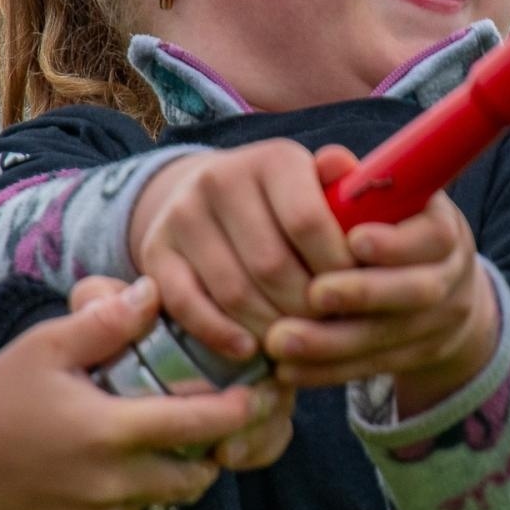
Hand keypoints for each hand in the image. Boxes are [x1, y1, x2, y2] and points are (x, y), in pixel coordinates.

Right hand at [0, 277, 287, 509]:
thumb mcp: (46, 347)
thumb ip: (105, 322)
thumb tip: (153, 291)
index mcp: (108, 432)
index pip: (196, 426)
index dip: (236, 413)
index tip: (257, 396)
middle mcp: (108, 485)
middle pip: (192, 476)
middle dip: (211, 452)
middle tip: (211, 424)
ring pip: (159, 500)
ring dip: (168, 474)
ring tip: (155, 441)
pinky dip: (127, 497)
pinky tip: (108, 468)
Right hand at [128, 141, 354, 358]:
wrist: (210, 197)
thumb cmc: (286, 204)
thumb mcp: (319, 189)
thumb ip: (342, 189)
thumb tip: (345, 169)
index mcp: (273, 159)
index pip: (309, 221)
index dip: (337, 269)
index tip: (353, 294)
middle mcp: (222, 178)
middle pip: (271, 264)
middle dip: (305, 308)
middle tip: (327, 330)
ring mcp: (183, 213)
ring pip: (234, 290)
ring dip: (269, 327)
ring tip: (296, 342)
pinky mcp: (156, 249)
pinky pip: (188, 303)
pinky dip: (220, 334)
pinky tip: (249, 349)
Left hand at [263, 189, 499, 416]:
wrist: (435, 287)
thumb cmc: (388, 227)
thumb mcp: (381, 202)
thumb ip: (353, 186)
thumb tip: (331, 161)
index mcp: (443, 229)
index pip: (434, 237)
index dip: (397, 242)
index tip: (353, 240)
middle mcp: (450, 276)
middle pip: (417, 292)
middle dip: (363, 294)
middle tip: (313, 294)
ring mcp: (438, 323)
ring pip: (388, 338)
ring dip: (331, 343)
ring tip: (281, 340)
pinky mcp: (415, 358)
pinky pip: (370, 368)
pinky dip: (326, 371)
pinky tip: (287, 369)